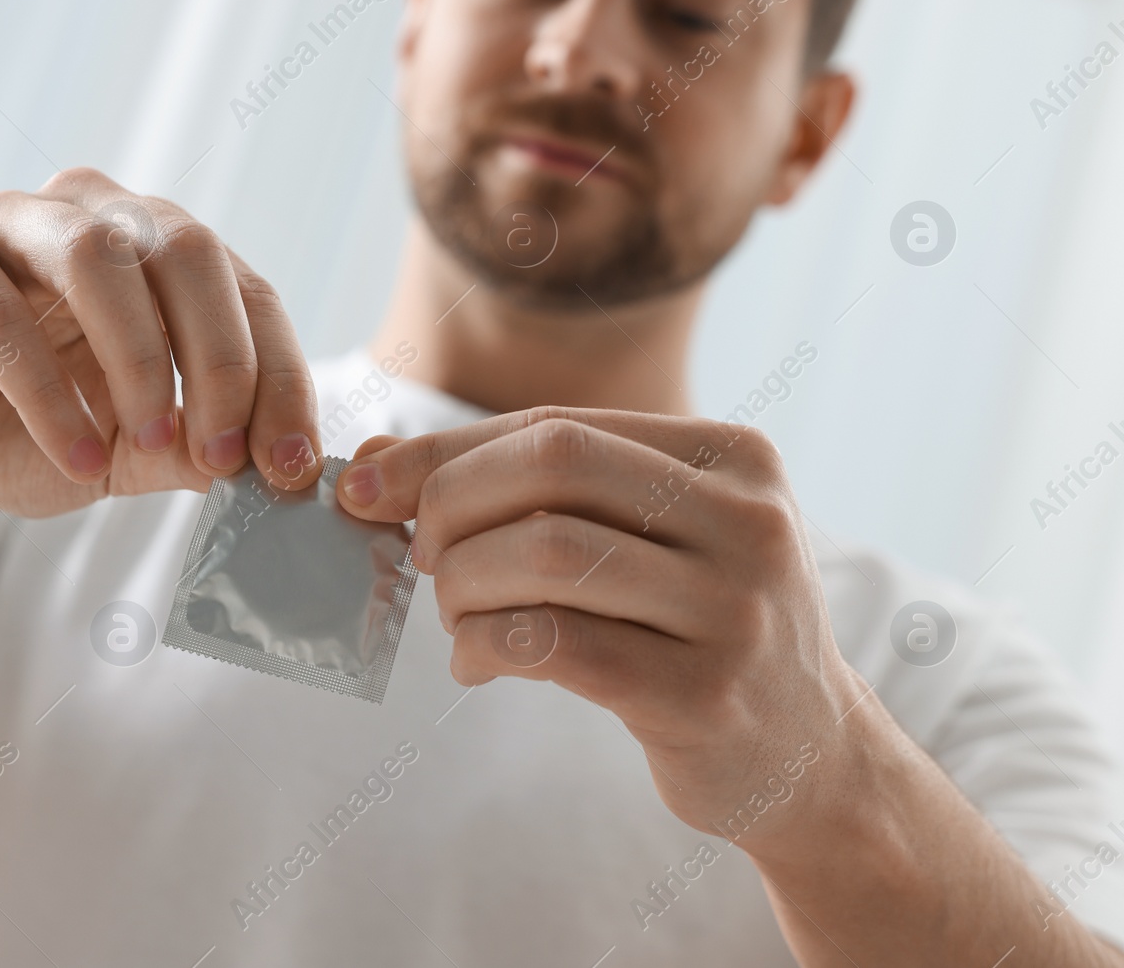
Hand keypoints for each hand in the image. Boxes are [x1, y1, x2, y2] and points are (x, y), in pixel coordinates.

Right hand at [0, 168, 321, 519]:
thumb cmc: (22, 431)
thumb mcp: (122, 454)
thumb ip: (188, 452)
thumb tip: (270, 466)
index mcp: (158, 251)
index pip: (248, 291)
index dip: (278, 375)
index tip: (289, 463)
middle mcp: (95, 214)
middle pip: (186, 252)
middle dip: (220, 359)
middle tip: (222, 455)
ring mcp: (10, 218)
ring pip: (97, 260)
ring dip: (138, 362)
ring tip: (146, 448)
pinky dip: (45, 391)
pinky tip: (71, 455)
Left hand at [335, 407, 868, 847]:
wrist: (810, 756)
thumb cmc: (698, 627)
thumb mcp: (646, 536)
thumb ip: (530, 490)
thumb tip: (375, 465)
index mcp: (732, 455)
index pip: (556, 424)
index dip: (446, 452)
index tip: (370, 487)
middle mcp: (747, 519)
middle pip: (550, 464)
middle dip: (451, 504)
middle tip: (422, 557)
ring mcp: (733, 608)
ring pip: (546, 552)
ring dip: (464, 582)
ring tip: (456, 614)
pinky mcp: (702, 696)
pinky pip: (554, 644)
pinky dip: (486, 645)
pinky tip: (478, 662)